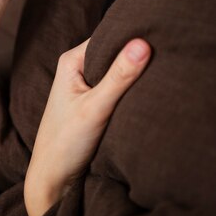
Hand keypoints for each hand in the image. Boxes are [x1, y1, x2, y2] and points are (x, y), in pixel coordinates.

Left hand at [24, 37, 151, 215]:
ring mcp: (83, 85)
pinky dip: (127, 89)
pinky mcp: (92, 102)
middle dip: (132, 57)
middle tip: (162, 58)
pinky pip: (114, 87)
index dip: (131, 38)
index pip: (107, 37)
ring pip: (115, 72)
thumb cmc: (66, 142)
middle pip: (112, 53)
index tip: (157, 39)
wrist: (53, 178)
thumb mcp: (96, 107)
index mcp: (71, 60)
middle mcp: (75, 68)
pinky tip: (143, 92)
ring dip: (131, 75)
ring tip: (156, 74)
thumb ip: (119, 77)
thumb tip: (142, 44)